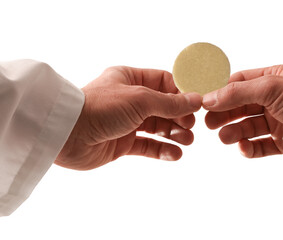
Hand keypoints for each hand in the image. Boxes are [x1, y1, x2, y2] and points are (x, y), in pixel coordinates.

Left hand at [56, 67, 201, 169]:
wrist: (68, 134)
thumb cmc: (100, 108)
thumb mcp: (140, 99)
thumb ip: (170, 103)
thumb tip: (196, 100)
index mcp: (131, 79)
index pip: (164, 82)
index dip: (182, 92)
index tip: (197, 103)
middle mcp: (130, 99)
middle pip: (164, 107)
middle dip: (180, 116)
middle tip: (192, 126)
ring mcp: (126, 122)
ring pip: (158, 127)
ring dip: (174, 134)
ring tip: (187, 141)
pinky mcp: (122, 143)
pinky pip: (147, 146)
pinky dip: (162, 150)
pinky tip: (175, 154)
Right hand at [202, 65, 282, 161]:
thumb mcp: (270, 88)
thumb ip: (238, 93)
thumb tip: (209, 98)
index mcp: (272, 79)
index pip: (239, 83)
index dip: (221, 92)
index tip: (204, 102)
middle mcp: (274, 100)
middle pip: (241, 107)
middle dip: (224, 114)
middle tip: (208, 124)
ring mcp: (279, 122)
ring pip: (248, 127)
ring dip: (234, 132)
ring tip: (224, 138)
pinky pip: (260, 146)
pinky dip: (249, 148)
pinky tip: (243, 147)